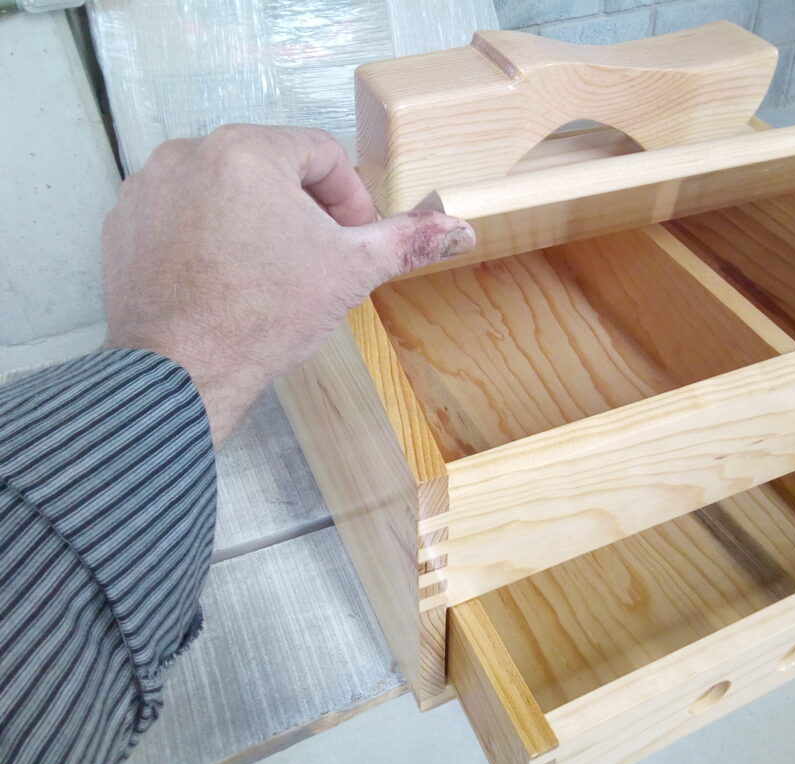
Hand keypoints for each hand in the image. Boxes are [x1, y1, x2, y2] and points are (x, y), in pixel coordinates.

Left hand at [102, 125, 474, 444]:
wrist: (179, 372)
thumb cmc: (264, 317)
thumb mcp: (349, 273)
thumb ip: (405, 242)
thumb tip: (461, 229)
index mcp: (249, 151)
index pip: (321, 153)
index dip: (350, 197)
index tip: (353, 237)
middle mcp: (190, 153)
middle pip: (271, 166)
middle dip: (304, 208)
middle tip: (316, 258)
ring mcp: (150, 187)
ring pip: (225, 187)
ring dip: (257, 218)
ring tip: (270, 271)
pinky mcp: (125, 222)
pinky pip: (183, 211)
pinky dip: (209, 233)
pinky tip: (225, 277)